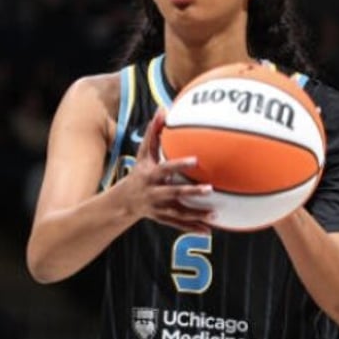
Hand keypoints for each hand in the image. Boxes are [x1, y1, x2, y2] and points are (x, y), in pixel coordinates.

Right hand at [124, 108, 213, 233]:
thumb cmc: (139, 171)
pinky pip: (178, 224)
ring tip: (214, 215)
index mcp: (151, 175)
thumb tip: (163, 108)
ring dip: (195, 215)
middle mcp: (154, 192)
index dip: (179, 165)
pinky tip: (208, 229)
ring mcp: (158, 208)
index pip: (166, 169)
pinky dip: (192, 228)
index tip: (196, 160)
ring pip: (178, 212)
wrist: (124, 201)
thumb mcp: (143, 153)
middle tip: (210, 189)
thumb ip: (154, 132)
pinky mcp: (162, 218)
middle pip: (174, 192)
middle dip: (190, 192)